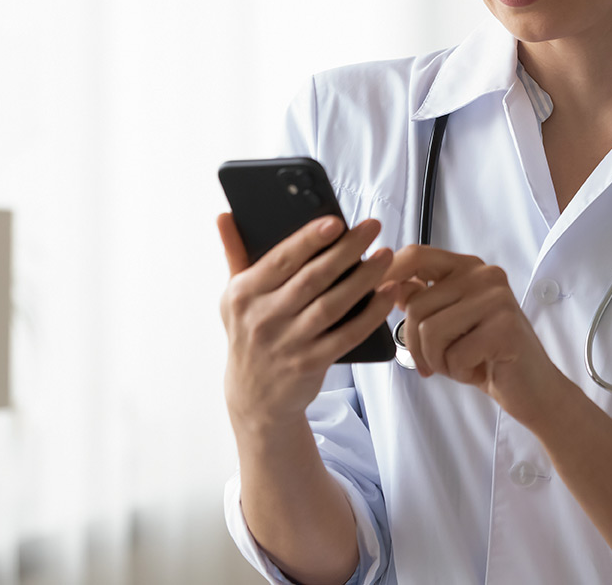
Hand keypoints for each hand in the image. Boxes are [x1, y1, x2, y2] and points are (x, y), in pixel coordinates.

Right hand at [218, 213, 397, 435]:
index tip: (336, 221)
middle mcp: (263, 319)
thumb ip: (234, 254)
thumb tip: (224, 215)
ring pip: (333, 304)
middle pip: (313, 278)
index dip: (309, 239)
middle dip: (346, 249)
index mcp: (243, 295)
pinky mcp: (310, 364)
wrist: (254, 397)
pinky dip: (371, 314)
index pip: (281, 260)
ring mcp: (287, 344)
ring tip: (385, 255)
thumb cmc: (249, 333)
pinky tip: (387, 293)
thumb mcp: (233, 298)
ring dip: (363, 278)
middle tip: (373, 227)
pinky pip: (347, 335)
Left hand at [386, 245, 568, 421]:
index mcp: (469, 267)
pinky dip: (458, 372)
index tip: (372, 294)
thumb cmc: (486, 356)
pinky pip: (453, 353)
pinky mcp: (504, 327)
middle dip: (417, 345)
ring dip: (437, 360)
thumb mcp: (448, 323)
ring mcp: (497, 299)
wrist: (532, 389)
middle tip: (438, 362)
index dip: (388, 273)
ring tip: (461, 364)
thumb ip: (422, 299)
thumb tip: (385, 281)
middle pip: (416, 304)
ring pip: (430, 330)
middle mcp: (485, 275)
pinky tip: (479, 369)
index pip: (416, 255)